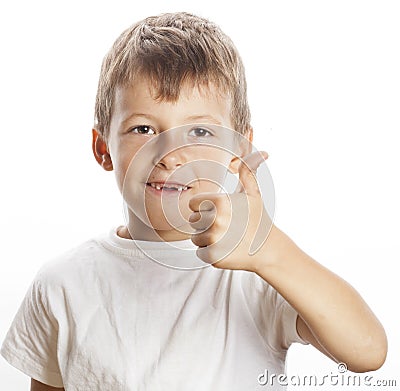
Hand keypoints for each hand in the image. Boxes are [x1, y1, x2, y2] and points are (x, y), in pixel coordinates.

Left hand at [189, 151, 272, 270]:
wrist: (269, 249)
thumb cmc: (259, 218)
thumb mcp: (253, 193)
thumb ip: (248, 170)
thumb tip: (262, 152)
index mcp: (219, 202)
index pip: (193, 205)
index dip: (205, 208)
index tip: (222, 213)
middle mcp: (214, 221)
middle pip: (193, 222)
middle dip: (206, 224)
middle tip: (227, 227)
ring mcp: (213, 241)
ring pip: (195, 238)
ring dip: (207, 239)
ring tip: (227, 238)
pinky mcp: (213, 257)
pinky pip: (200, 253)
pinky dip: (210, 253)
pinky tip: (226, 250)